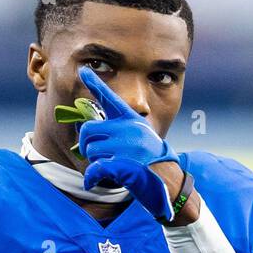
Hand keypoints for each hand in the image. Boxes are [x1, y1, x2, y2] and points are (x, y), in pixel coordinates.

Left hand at [76, 65, 183, 222]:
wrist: (169, 182)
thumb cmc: (151, 162)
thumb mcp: (140, 138)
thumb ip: (118, 130)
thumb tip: (87, 130)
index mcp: (131, 119)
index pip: (110, 98)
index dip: (95, 84)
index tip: (83, 70)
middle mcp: (128, 129)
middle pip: (88, 130)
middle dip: (87, 145)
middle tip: (96, 155)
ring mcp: (126, 146)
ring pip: (90, 150)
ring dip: (93, 162)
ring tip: (108, 167)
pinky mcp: (122, 165)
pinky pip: (95, 168)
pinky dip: (90, 177)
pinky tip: (92, 181)